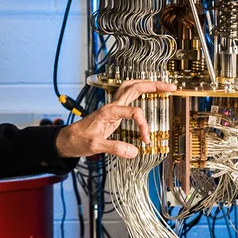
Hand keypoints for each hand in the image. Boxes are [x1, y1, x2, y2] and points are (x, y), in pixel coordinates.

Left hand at [55, 79, 175, 158]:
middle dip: (153, 85)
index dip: (143, 126)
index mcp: (109, 111)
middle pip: (134, 87)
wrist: (66, 140)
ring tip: (163, 87)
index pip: (134, 112)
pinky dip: (140, 94)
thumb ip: (115, 148)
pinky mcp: (112, 113)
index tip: (146, 141)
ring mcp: (112, 108)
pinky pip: (128, 98)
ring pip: (131, 88)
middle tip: (171, 87)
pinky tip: (148, 96)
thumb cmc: (78, 140)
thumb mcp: (95, 146)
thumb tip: (134, 152)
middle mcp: (112, 106)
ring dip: (147, 85)